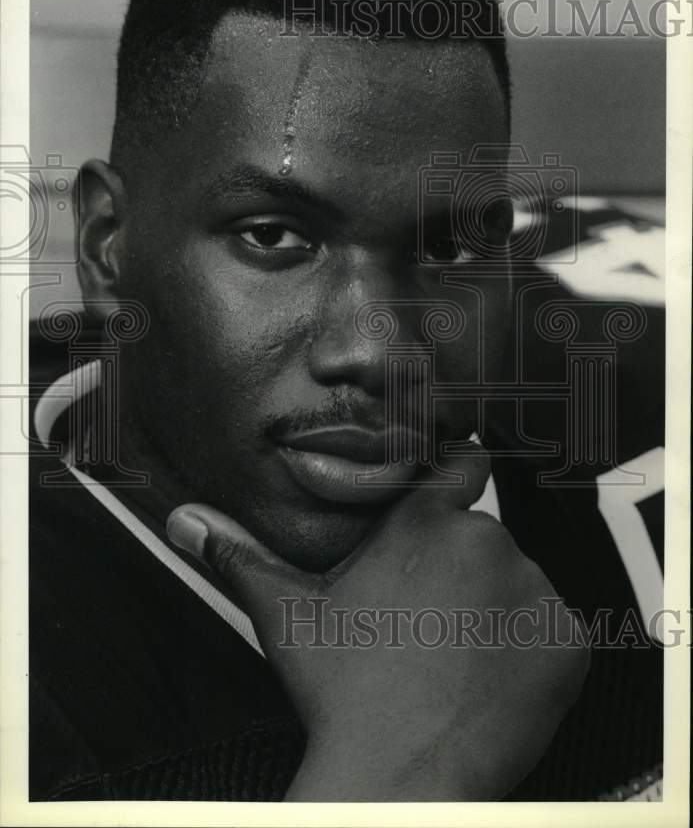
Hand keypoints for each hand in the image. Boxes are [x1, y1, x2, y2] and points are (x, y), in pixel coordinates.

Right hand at [167, 447, 588, 799]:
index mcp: (423, 521)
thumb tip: (182, 519)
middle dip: (462, 570)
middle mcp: (486, 539)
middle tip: (425, 623)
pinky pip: (554, 633)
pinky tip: (488, 683)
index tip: (447, 507)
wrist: (400, 777)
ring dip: (497, 612)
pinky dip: (531, 654)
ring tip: (453, 659)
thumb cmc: (343, 693)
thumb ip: (239, 555)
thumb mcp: (288, 615)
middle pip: (483, 539)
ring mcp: (534, 589)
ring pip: (519, 586)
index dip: (456, 481)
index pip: (461, 464)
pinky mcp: (567, 640)